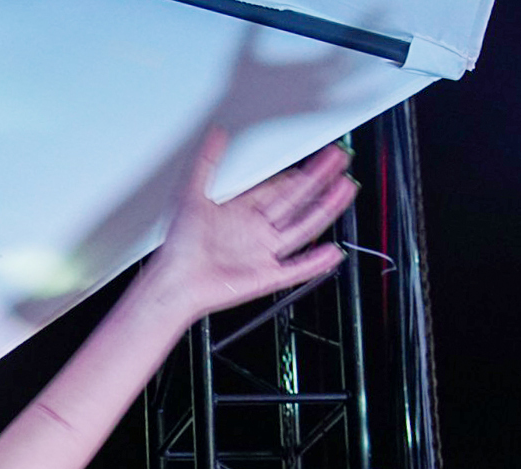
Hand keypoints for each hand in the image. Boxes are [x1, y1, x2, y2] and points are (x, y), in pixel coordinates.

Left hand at [144, 131, 355, 320]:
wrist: (175, 282)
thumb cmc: (178, 245)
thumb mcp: (189, 194)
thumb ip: (206, 163)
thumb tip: (216, 134)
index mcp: (240, 212)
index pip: (278, 188)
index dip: (299, 173)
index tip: (317, 157)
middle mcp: (254, 232)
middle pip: (296, 202)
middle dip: (319, 181)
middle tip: (339, 162)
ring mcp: (262, 254)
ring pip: (302, 228)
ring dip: (324, 209)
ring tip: (344, 190)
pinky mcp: (265, 277)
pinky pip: (296, 268)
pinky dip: (315, 261)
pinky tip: (332, 250)